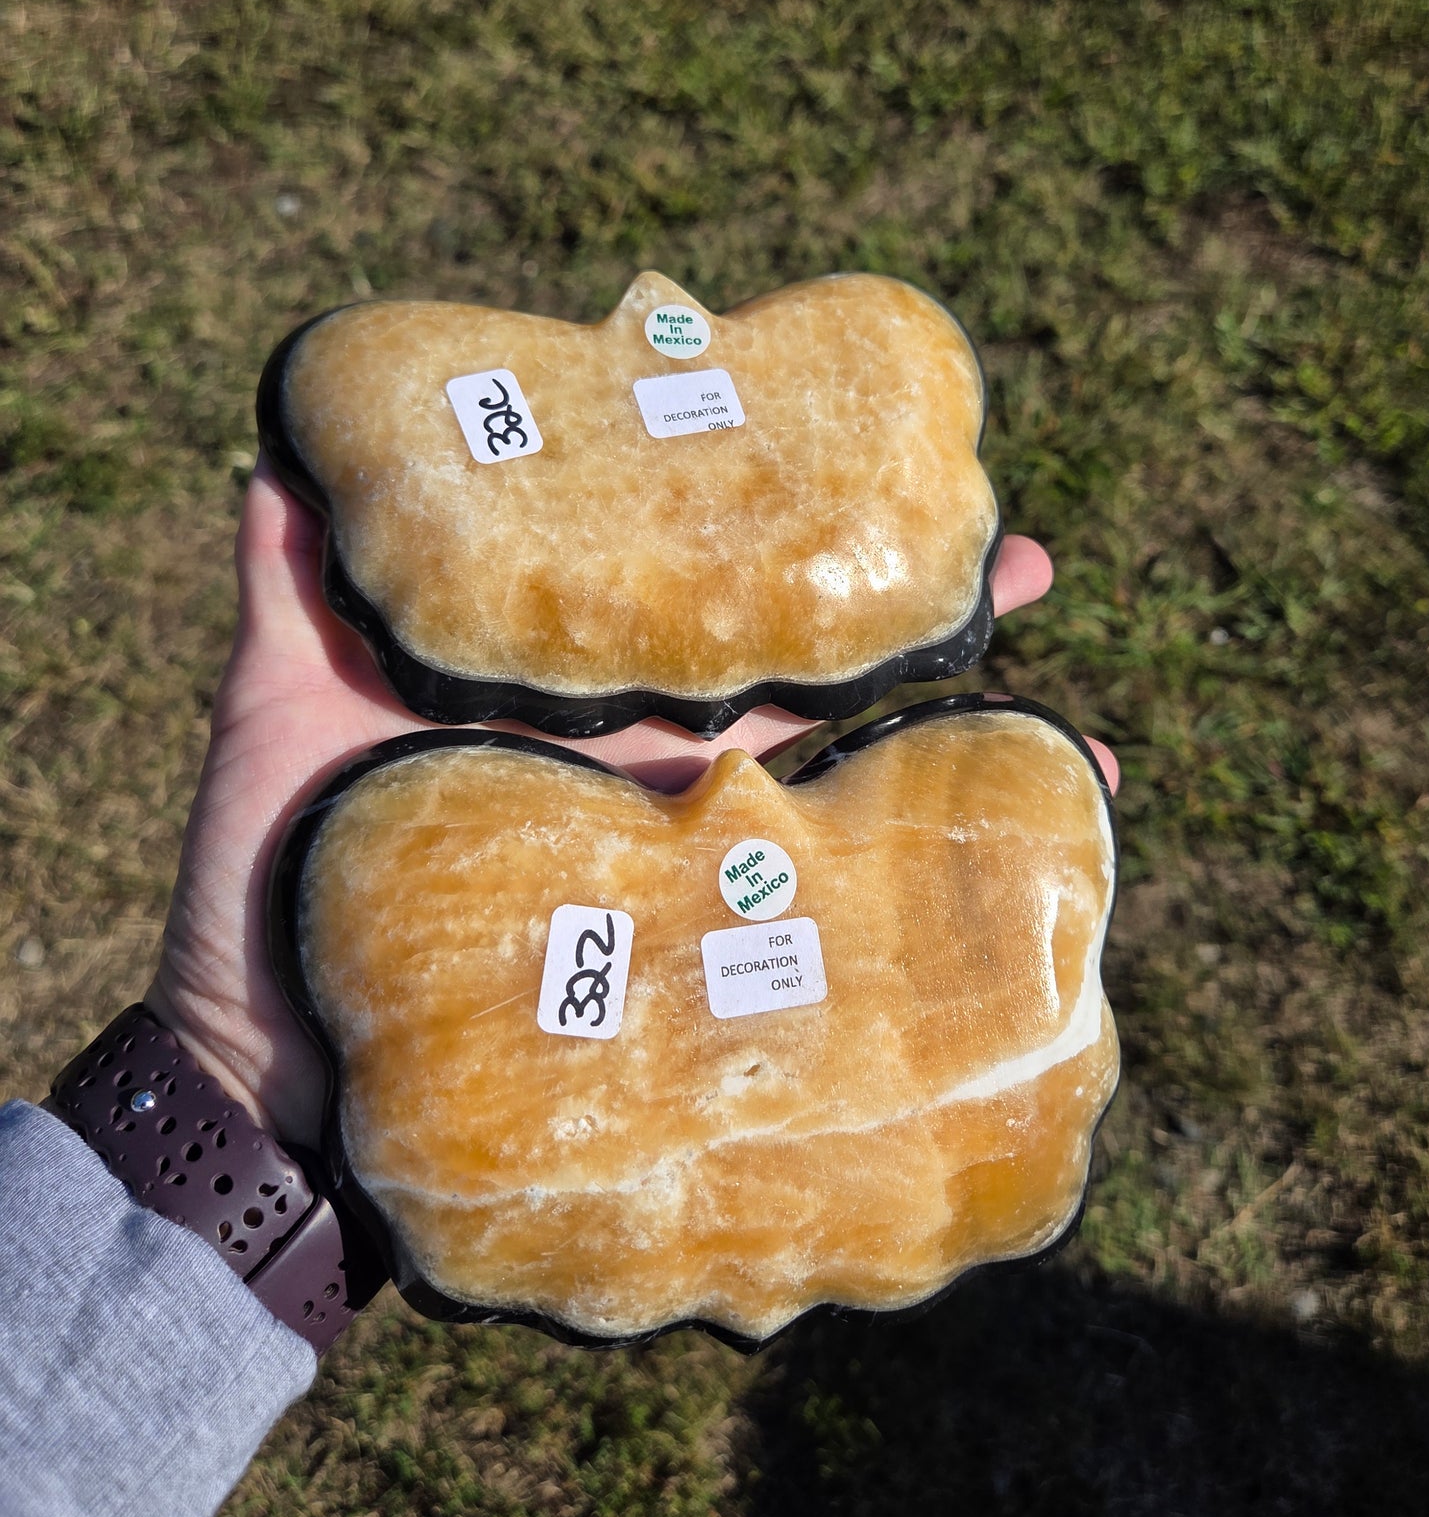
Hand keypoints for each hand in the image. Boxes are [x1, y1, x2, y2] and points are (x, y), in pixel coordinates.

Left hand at [147, 461, 1101, 1147]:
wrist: (266, 1074)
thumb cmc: (266, 887)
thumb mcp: (277, 714)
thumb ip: (291, 588)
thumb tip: (278, 442)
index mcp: (572, 707)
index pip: (698, 599)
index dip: (781, 535)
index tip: (863, 465)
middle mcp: (642, 782)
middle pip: (801, 684)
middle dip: (912, 627)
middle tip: (1024, 567)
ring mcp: (668, 879)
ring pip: (834, 809)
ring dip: (953, 771)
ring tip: (1075, 751)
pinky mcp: (677, 974)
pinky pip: (812, 950)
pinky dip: (913, 929)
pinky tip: (1013, 907)